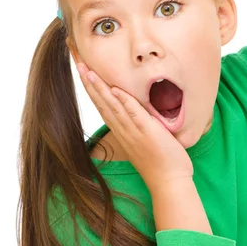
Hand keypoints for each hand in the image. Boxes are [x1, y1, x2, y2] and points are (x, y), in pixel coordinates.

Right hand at [76, 63, 193, 192]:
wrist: (169, 182)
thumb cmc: (160, 162)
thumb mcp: (144, 140)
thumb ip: (138, 125)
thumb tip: (138, 112)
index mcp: (121, 131)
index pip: (102, 105)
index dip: (91, 87)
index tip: (83, 70)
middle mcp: (123, 130)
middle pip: (101, 102)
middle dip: (88, 82)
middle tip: (77, 62)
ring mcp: (133, 132)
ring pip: (112, 106)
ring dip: (100, 88)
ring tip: (88, 70)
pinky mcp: (147, 133)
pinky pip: (134, 114)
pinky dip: (124, 102)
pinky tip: (115, 89)